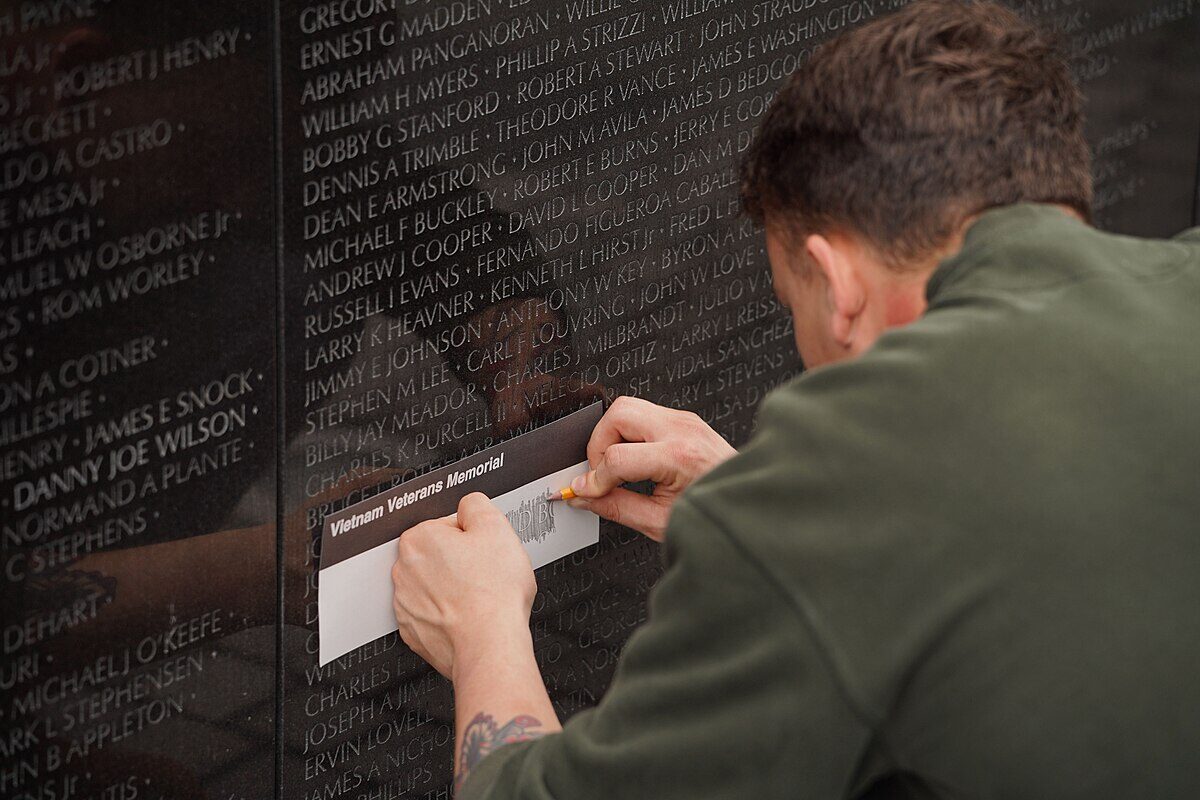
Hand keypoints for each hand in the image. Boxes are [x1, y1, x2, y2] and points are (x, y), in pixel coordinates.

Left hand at [392, 493, 536, 678]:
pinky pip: (432, 614)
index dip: (471, 536)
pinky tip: (470, 615)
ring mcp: (405, 604)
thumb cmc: (493, 594)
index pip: (446, 525)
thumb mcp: (497, 527)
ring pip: (434, 586)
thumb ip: (476, 505)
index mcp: (419, 539)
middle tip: (485, 572)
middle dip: (459, 561)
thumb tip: (470, 506)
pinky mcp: (414, 632)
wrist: (490, 645)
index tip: (483, 549)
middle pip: (437, 555)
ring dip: (453, 588)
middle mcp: (404, 570)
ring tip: (480, 596)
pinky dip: (448, 615)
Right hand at [567, 397, 736, 540]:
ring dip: (613, 436)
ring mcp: (685, 421)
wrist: (748, 506)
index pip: (616, 457)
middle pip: (618, 414)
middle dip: (599, 444)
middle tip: (602, 473)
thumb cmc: (714, 514)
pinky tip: (636, 460)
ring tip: (619, 467)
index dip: (593, 479)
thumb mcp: (659, 521)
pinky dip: (630, 435)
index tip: (585, 492)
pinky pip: (646, 414)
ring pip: (629, 407)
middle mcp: (682, 430)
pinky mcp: (686, 420)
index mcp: (679, 457)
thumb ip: (616, 507)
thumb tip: (584, 497)